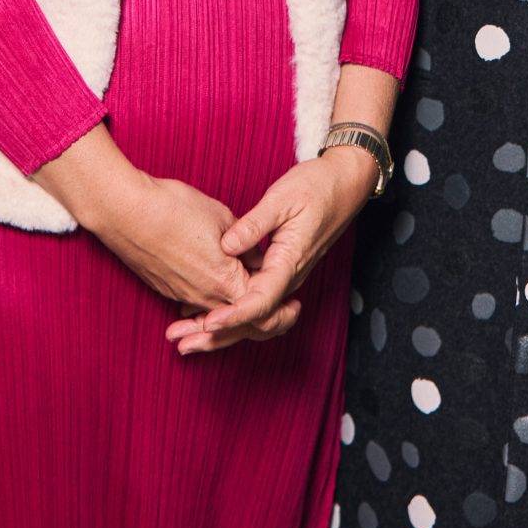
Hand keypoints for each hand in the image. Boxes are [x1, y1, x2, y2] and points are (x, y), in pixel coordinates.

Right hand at [30, 125, 289, 328]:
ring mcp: (182, 295)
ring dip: (235, 316)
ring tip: (252, 313)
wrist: (126, 212)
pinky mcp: (166, 290)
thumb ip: (245, 243)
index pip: (262, 308)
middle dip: (263, 320)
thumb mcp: (221, 218)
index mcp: (225, 280)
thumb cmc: (174, 208)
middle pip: (240, 320)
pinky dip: (211, 310)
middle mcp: (204, 296)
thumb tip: (256, 257)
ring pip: (216, 315)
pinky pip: (196, 307)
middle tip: (284, 315)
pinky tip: (217, 303)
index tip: (295, 306)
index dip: (280, 309)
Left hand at [168, 150, 377, 356]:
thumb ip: (254, 224)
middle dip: (218, 335)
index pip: (260, 301)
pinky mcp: (279, 272)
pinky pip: (254, 303)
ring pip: (252, 317)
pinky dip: (230, 315)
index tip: (208, 322)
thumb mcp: (282, 198)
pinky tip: (203, 315)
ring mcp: (284, 278)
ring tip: (185, 340)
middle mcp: (288, 278)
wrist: (345, 184)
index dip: (233, 315)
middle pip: (253, 321)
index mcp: (290, 262)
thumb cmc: (316, 187)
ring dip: (220, 332)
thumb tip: (226, 246)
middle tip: (181, 343)